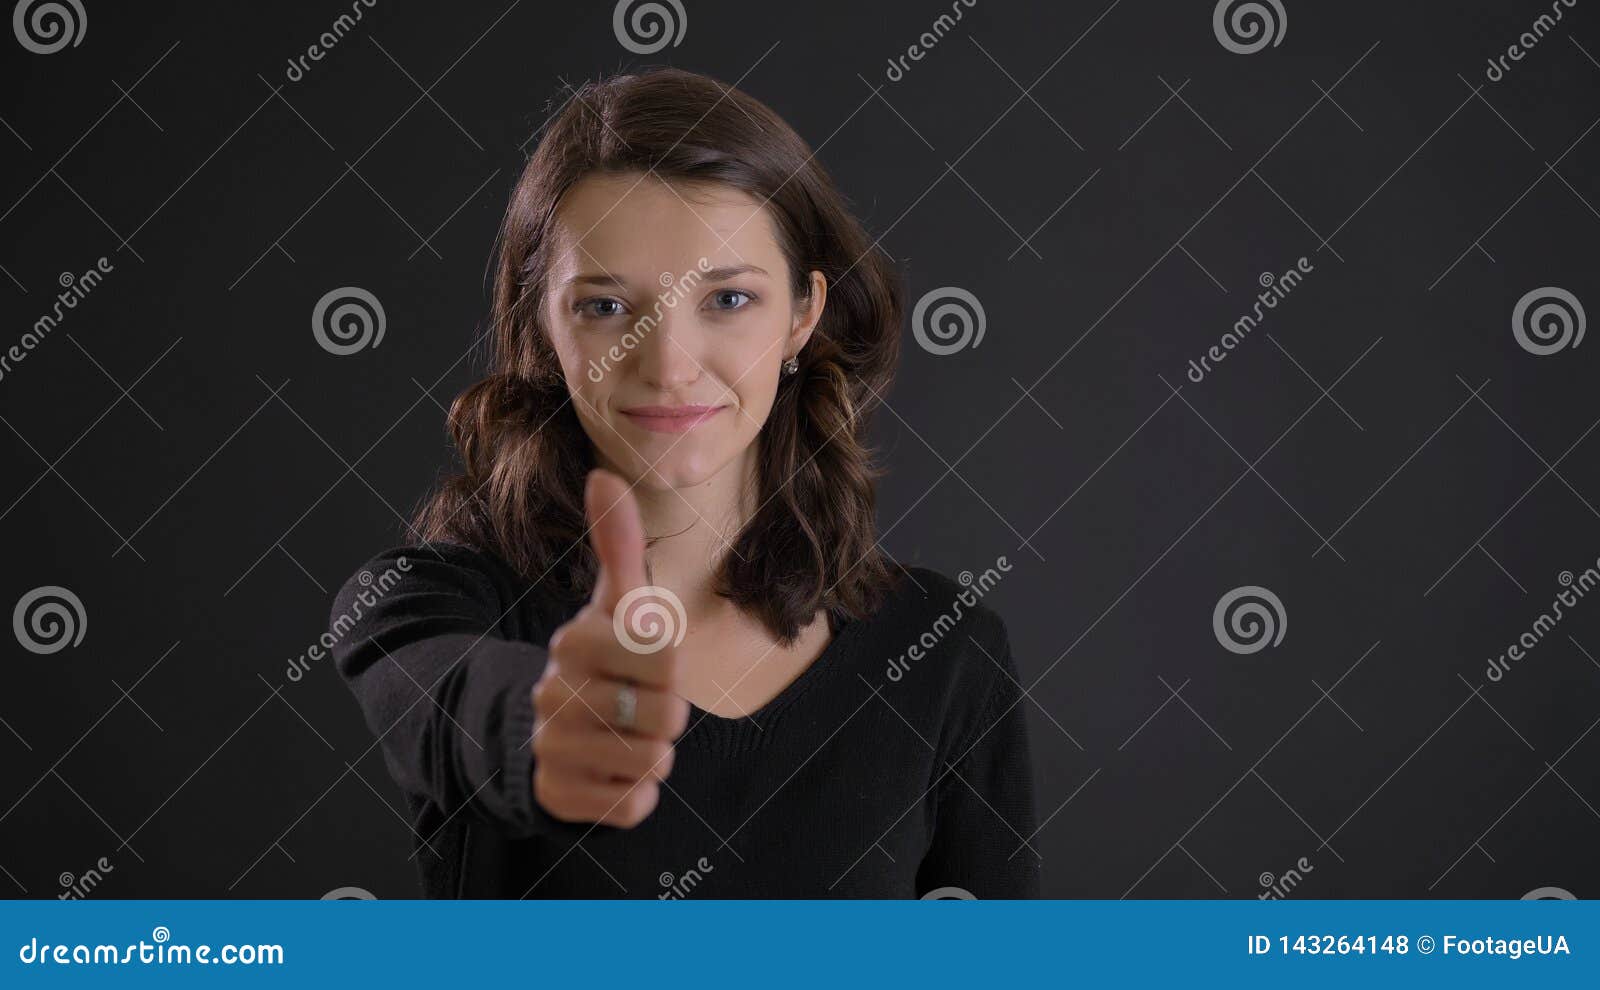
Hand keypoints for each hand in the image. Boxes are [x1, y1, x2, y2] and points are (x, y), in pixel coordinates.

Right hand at [531, 469, 689, 826]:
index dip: (669, 664)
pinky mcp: (558, 797)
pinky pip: (633, 806)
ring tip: (627, 737)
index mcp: (574, 640)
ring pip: (653, 763)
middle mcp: (553, 694)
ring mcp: (551, 748)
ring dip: (654, 755)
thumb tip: (605, 473)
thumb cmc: (600, 659)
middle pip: (666, 716)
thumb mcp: (613, 604)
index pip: (665, 656)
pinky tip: (612, 772)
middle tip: (639, 704)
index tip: (646, 662)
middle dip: (667, 714)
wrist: (541, 731)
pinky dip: (636, 794)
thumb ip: (617, 544)